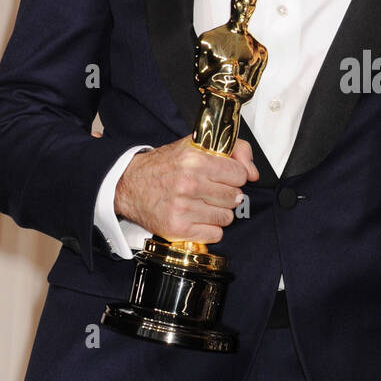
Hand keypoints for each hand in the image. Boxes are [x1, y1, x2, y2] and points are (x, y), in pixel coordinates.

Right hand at [114, 136, 257, 242]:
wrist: (128, 185)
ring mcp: (183, 209)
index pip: (240, 175)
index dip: (234, 176)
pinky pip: (215, 235)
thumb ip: (233, 149)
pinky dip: (209, 228)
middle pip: (234, 197)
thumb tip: (253, 172)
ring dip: (218, 212)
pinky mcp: (177, 229)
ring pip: (227, 217)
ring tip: (201, 204)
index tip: (224, 176)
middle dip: (225, 194)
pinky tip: (196, 217)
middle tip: (210, 190)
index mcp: (195, 160)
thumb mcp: (196, 146)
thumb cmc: (163, 166)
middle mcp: (189, 184)